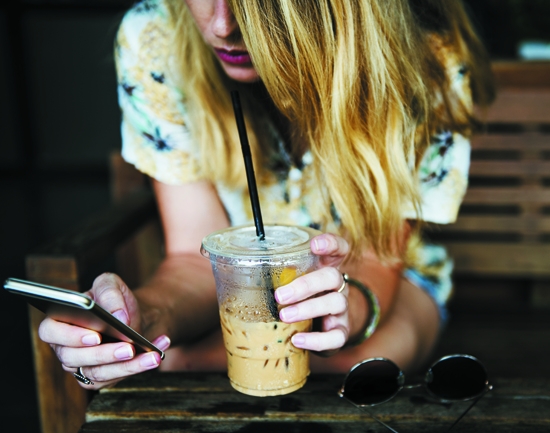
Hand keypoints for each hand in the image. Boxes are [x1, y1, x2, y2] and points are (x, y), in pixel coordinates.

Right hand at [38, 273, 170, 389]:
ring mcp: (80, 366)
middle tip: (128, 348)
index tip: (96, 335)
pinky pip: (116, 378)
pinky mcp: (99, 378)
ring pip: (98, 373)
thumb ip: (110, 293)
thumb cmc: (115, 300)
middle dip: (104, 354)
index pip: (51, 332)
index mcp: (59, 321)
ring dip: (128, 366)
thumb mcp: (111, 284)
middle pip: (75, 358)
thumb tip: (118, 316)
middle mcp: (65, 348)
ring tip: (151, 356)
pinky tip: (156, 354)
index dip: (70, 335)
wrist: (133, 316)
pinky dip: (139, 367)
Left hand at [274, 233, 349, 353]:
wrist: (320, 328)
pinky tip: (297, 340)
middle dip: (306, 285)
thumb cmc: (298, 299)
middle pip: (332, 276)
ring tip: (284, 316)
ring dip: (308, 309)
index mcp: (325, 268)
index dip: (330, 243)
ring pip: (335, 303)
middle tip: (280, 295)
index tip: (314, 245)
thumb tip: (225, 270)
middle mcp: (337, 286)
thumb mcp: (289, 283)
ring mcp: (341, 309)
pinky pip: (336, 336)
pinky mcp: (341, 331)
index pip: (338, 248)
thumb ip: (272, 275)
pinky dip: (316, 339)